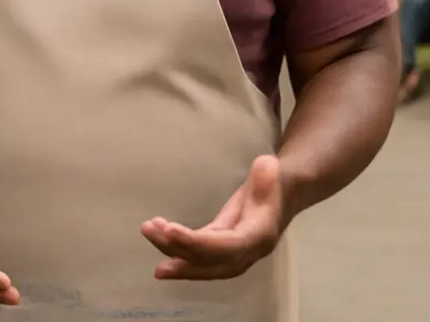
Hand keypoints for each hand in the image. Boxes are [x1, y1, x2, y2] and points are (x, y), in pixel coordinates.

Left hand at [141, 155, 283, 280]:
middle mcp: (246, 252)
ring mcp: (233, 254)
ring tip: (148, 231)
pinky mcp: (221, 247)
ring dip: (172, 249)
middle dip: (179, 250)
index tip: (171, 230)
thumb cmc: (274, 179)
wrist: (281, 193)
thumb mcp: (271, 171)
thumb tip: (266, 167)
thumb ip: (267, 172)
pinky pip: (198, 255)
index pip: (228, 246)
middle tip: (151, 232)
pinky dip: (178, 250)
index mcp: (260, 235)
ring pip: (201, 261)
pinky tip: (159, 240)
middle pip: (210, 260)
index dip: (199, 242)